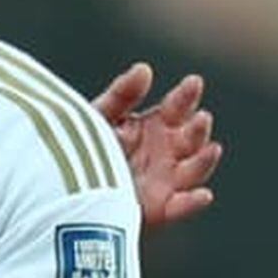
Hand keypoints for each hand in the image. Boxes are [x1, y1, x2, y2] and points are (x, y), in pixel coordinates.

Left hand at [93, 63, 221, 230]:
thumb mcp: (100, 116)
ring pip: (194, 170)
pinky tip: (203, 195)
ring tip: (212, 148)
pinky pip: (180, 207)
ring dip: (204, 161)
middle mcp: (166, 151)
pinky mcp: (159, 208)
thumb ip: (122, 94)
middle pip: (191, 139)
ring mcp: (166, 180)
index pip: (178, 108)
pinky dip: (193, 203)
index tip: (193, 82)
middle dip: (198, 129)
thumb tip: (144, 69)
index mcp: (155, 126)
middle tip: (201, 118)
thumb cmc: (84, 147)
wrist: (65, 186)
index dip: (187, 96)